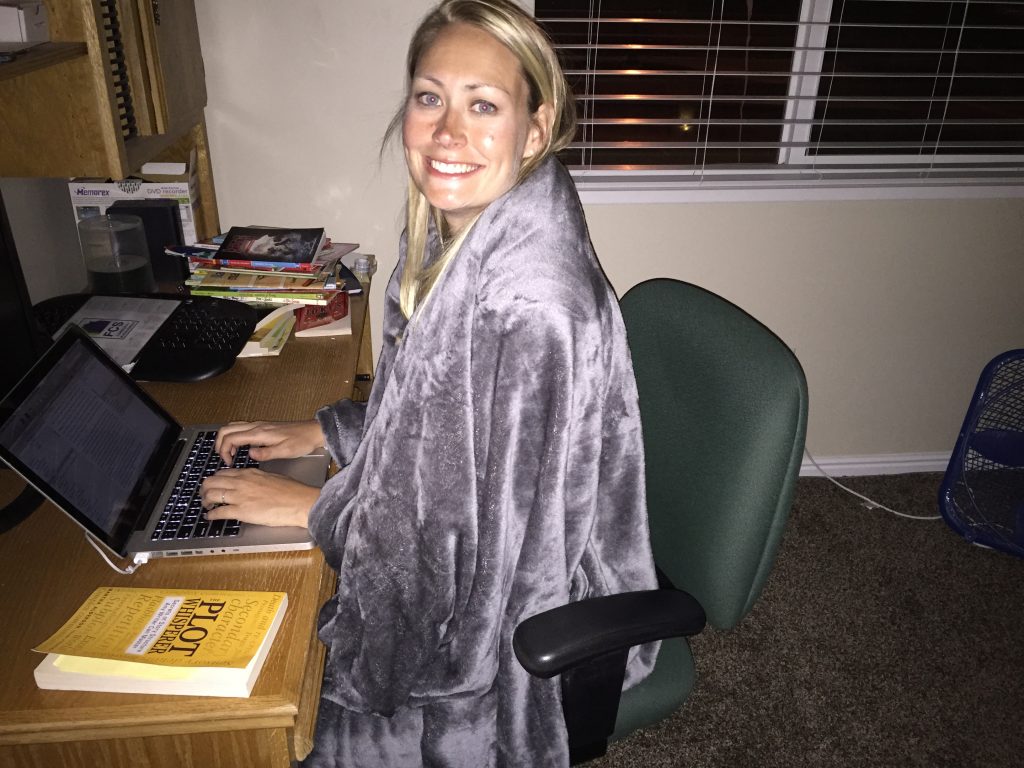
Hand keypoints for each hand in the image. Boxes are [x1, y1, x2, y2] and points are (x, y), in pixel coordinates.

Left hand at [200, 468, 319, 527]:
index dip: (215, 479)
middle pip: (212, 481)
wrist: (298, 501)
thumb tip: (253, 484)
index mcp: (249, 473)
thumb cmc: (291, 491)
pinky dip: (211, 515)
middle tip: (204, 495)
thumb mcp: (272, 477)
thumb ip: (257, 479)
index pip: (223, 473)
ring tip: (206, 506)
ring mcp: (240, 496)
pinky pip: (219, 512)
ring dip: (205, 501)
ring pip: (211, 495)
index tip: (214, 485)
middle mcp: (241, 482)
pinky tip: (210, 517)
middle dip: (204, 489)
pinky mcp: (242, 511)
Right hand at [214, 420, 323, 464]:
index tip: (228, 462)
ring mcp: (259, 425)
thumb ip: (266, 453)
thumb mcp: (285, 451)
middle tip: (223, 458)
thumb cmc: (301, 441)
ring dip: (226, 438)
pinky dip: (234, 436)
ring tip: (230, 453)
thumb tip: (251, 455)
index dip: (224, 451)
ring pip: (233, 426)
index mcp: (259, 433)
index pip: (231, 437)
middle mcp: (257, 426)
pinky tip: (241, 447)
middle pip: (227, 429)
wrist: (312, 431)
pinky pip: (241, 427)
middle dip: (220, 443)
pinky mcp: (263, 426)